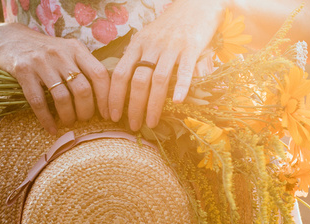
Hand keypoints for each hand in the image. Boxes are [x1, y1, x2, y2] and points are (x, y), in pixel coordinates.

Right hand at [0, 23, 109, 133]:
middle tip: (84, 120)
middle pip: (83, 89)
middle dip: (86, 111)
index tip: (107, 114)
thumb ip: (84, 67)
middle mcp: (61, 54)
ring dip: (68, 116)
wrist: (9, 38)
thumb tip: (105, 96)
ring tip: (69, 123)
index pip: (100, 74)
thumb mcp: (67, 51)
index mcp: (76, 49)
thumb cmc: (45, 51)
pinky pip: (38, 101)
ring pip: (62, 97)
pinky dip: (46, 119)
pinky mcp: (23, 71)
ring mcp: (41, 62)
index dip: (106, 98)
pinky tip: (51, 128)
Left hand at [106, 0, 227, 130]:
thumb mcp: (148, 37)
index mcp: (138, 44)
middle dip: (133, 106)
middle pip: (138, 80)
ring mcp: (172, 47)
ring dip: (153, 105)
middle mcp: (152, 46)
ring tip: (151, 122)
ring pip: (158, 79)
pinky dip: (181, 87)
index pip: (119, 73)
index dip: (114, 96)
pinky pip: (185, 70)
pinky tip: (178, 102)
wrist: (197, 5)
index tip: (112, 114)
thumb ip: (137, 56)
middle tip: (133, 126)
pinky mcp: (191, 47)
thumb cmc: (171, 25)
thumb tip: (123, 82)